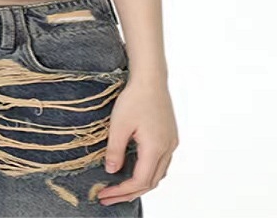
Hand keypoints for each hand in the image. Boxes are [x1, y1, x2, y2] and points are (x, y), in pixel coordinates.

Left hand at [97, 78, 178, 206]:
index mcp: (156, 148)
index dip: (122, 191)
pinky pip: (161, 163)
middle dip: (129, 193)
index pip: (140, 181)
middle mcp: (168, 149)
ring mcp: (171, 143)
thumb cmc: (135, 98)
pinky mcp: (170, 137)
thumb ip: (115, 150)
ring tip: (120, 189)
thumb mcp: (119, 124)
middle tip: (108, 198)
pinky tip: (134, 170)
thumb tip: (111, 172)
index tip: (105, 194)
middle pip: (151, 182)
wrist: (151, 78)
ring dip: (140, 185)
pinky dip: (147, 172)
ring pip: (158, 174)